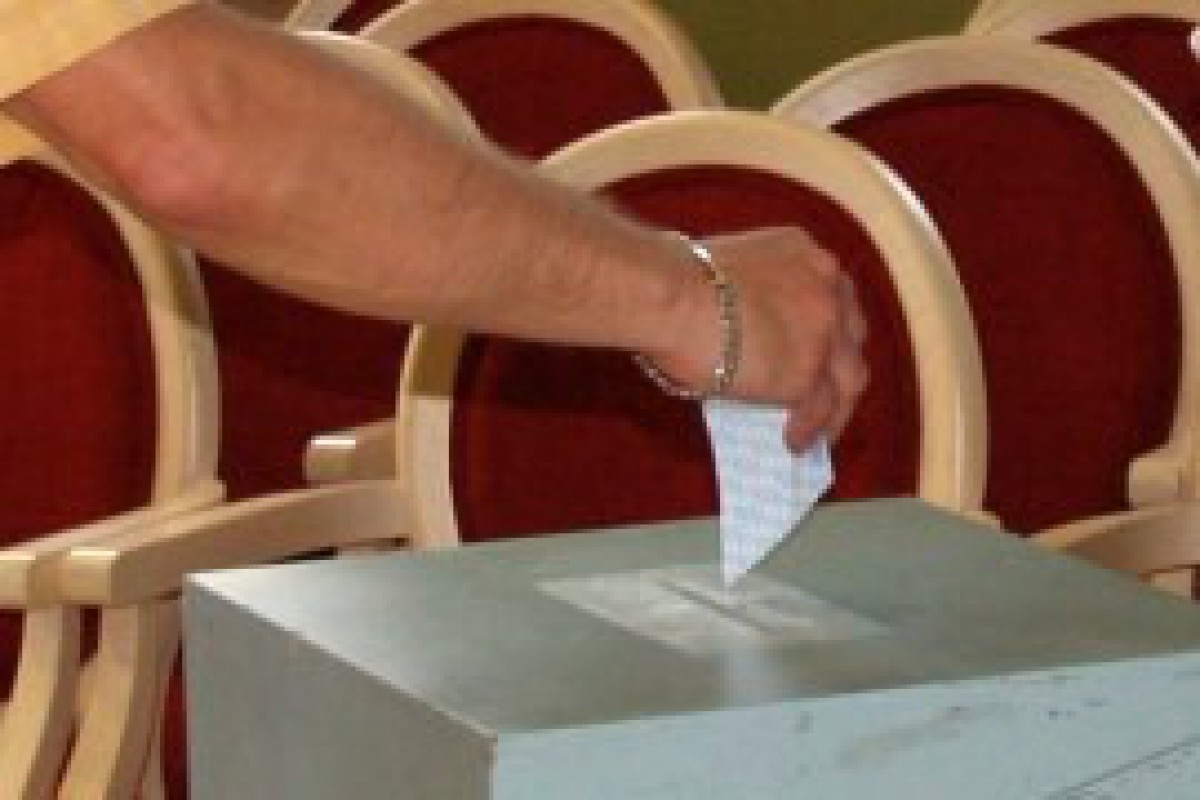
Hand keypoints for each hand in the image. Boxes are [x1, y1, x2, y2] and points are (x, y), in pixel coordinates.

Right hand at [650, 228, 868, 452]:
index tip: (818, 348)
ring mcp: (823, 333)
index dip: (828, 326)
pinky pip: (819, 410)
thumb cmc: (676, 279)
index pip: (833, 296)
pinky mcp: (806, 374)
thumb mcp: (734, 269)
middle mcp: (827, 289)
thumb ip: (753, 292)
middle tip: (826, 391)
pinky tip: (794, 443)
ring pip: (849, 379)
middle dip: (841, 365)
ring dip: (837, 408)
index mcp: (805, 255)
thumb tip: (744, 334)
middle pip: (851, 338)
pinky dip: (809, 430)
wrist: (670, 296)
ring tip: (821, 431)